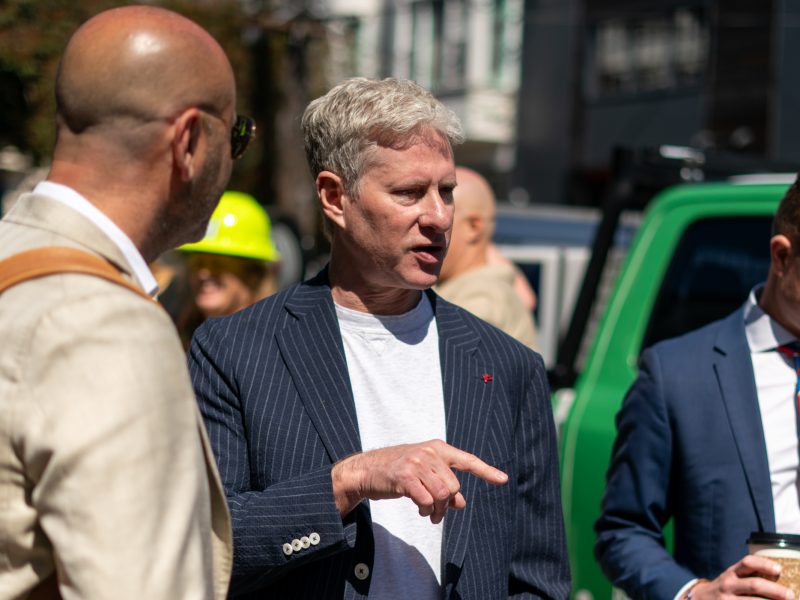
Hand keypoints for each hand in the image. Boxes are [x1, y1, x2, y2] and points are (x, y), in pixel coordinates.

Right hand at [331, 439, 507, 522]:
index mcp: (437, 448)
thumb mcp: (423, 474)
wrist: (367, 470)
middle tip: (437, 513)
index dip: (486, 471)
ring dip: (437, 510)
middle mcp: (429, 452)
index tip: (503, 479)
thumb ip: (444, 485)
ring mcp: (417, 462)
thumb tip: (460, 503)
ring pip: (442, 494)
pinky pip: (426, 500)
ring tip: (429, 513)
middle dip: (447, 504)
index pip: (467, 460)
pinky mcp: (404, 476)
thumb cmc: (397, 471)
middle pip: (453, 486)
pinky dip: (426, 510)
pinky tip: (420, 509)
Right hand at [690, 555, 792, 598]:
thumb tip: (777, 577)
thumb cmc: (724, 588)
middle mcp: (728, 584)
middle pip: (754, 585)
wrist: (700, 599)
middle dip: (774, 590)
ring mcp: (727, 599)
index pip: (747, 563)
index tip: (778, 569)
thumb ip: (748, 575)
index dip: (763, 564)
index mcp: (732, 572)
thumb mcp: (731, 577)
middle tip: (790, 594)